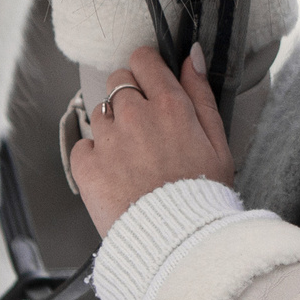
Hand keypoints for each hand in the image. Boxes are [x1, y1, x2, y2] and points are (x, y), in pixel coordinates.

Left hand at [69, 45, 234, 236]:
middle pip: (118, 81)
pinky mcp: (87, 167)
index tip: (150, 80)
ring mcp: (108, 140)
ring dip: (112, 127)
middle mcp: (135, 115)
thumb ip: (202, 94)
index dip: (147, 68)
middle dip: (129, 96)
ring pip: (100, 112)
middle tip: (144, 127)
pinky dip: (94, 156)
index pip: (144, 59)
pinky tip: (115, 174)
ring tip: (132, 158)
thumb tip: (192, 57)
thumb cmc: (203, 197)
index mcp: (170, 105)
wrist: (176, 243)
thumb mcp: (218, 141)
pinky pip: (82, 146)